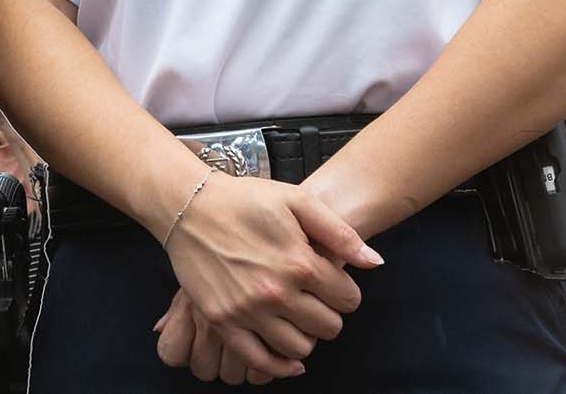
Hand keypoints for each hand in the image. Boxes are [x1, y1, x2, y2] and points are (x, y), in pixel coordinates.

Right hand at [160, 172, 376, 380]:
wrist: (189, 206)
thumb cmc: (244, 199)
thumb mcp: (297, 200)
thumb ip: (339, 232)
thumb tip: (375, 263)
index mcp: (300, 262)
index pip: (348, 299)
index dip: (345, 291)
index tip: (333, 283)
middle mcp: (276, 292)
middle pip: (329, 327)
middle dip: (329, 314)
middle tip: (315, 299)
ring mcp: (248, 311)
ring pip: (300, 349)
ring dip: (307, 337)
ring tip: (298, 318)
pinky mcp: (223, 321)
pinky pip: (260, 362)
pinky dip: (280, 367)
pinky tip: (289, 358)